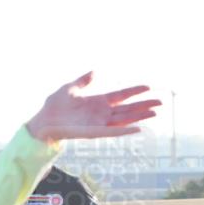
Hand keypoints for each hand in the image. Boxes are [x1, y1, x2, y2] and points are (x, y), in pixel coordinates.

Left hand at [26, 72, 161, 143]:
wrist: (42, 121)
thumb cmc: (54, 106)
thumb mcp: (70, 88)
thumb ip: (83, 81)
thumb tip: (94, 72)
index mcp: (97, 102)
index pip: (121, 96)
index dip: (134, 91)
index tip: (148, 87)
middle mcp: (101, 113)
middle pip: (128, 109)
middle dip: (144, 106)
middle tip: (161, 103)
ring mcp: (98, 123)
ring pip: (124, 120)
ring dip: (140, 117)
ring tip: (155, 113)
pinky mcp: (93, 133)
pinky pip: (112, 132)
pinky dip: (125, 131)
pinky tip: (137, 128)